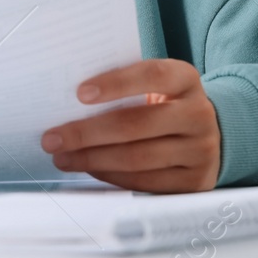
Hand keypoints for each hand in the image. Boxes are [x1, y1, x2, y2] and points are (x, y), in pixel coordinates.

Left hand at [39, 59, 220, 192]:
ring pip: (138, 158)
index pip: (152, 75)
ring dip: (92, 159)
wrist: (204, 134)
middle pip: (137, 124)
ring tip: (62, 158)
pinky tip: (89, 169)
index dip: (116, 84)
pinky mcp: (195, 181)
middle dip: (87, 133)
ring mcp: (200, 150)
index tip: (79, 93)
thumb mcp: (153, 86)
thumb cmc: (162, 104)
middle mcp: (199, 114)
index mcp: (185, 79)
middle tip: (52, 139)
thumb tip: (67, 102)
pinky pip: (145, 181)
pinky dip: (111, 176)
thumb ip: (122, 87)